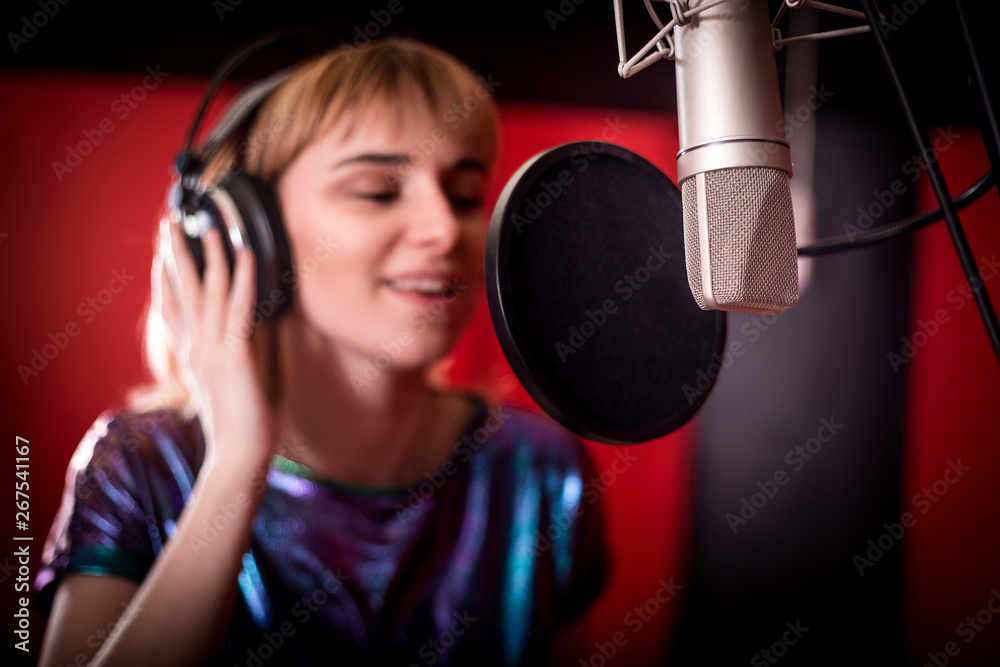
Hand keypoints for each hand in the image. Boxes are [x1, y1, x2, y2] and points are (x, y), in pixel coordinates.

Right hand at [156, 218, 274, 473]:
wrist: (238, 456)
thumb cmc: (235, 427)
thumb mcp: (219, 390)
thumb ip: (216, 365)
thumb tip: (225, 347)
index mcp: (189, 357)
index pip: (172, 309)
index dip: (165, 278)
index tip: (161, 252)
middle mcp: (195, 348)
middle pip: (181, 291)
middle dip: (174, 254)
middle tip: (170, 222)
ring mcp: (212, 350)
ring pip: (207, 293)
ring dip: (209, 256)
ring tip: (209, 227)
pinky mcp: (235, 355)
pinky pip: (239, 308)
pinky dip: (243, 278)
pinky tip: (246, 255)